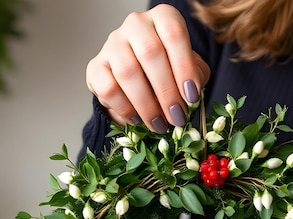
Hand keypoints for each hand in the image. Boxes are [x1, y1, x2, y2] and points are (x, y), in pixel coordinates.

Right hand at [86, 4, 210, 128]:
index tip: (191, 97)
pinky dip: (125, 109)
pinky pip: (108, 88)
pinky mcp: (96, 66)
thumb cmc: (168, 72)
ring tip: (159, 125)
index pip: (174, 35)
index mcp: (162, 18)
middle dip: (166, 91)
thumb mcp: (190, 70)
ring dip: (146, 104)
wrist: (138, 82)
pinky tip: (137, 120)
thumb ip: (196, 75)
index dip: (184, 67)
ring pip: (127, 72)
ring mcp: (113, 43)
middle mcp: (136, 24)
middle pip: (150, 53)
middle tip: (176, 117)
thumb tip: (191, 92)